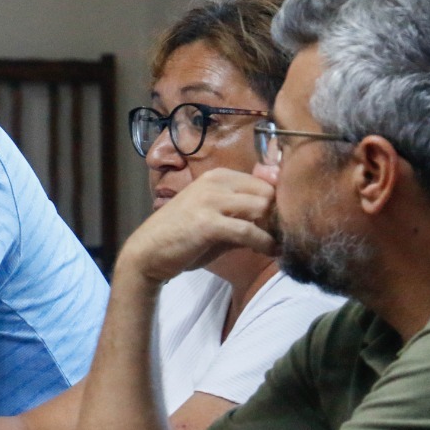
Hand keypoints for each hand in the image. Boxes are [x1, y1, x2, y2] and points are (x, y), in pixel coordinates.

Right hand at [118, 168, 276, 283]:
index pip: (264, 181)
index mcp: (217, 176)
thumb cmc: (181, 237)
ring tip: (277, 243)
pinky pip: (249, 231)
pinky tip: (270, 252)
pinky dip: (265, 244)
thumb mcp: (214, 217)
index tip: (281, 223)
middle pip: (268, 192)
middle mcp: (214, 181)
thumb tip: (277, 218)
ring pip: (262, 207)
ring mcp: (210, 200)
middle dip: (278, 215)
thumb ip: (242, 214)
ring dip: (274, 228)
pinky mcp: (208, 223)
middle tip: (282, 235)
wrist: (147, 253)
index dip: (277, 203)